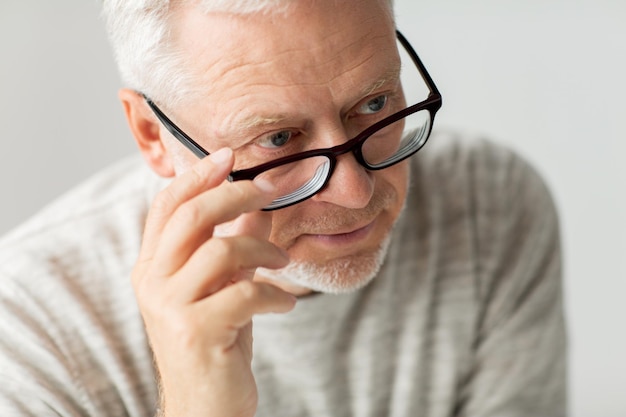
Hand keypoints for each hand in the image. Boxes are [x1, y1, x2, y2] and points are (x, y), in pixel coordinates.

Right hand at [131, 148, 295, 416]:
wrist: (206, 406)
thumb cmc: (216, 342)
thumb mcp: (225, 286)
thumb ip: (237, 244)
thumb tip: (261, 203)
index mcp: (152, 266)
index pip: (166, 205)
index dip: (197, 175)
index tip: (229, 155)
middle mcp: (152, 282)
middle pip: (191, 216)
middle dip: (235, 194)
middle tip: (270, 189)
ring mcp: (170, 307)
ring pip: (221, 251)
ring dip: (264, 250)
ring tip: (283, 265)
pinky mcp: (196, 332)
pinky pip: (245, 293)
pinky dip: (274, 294)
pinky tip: (283, 306)